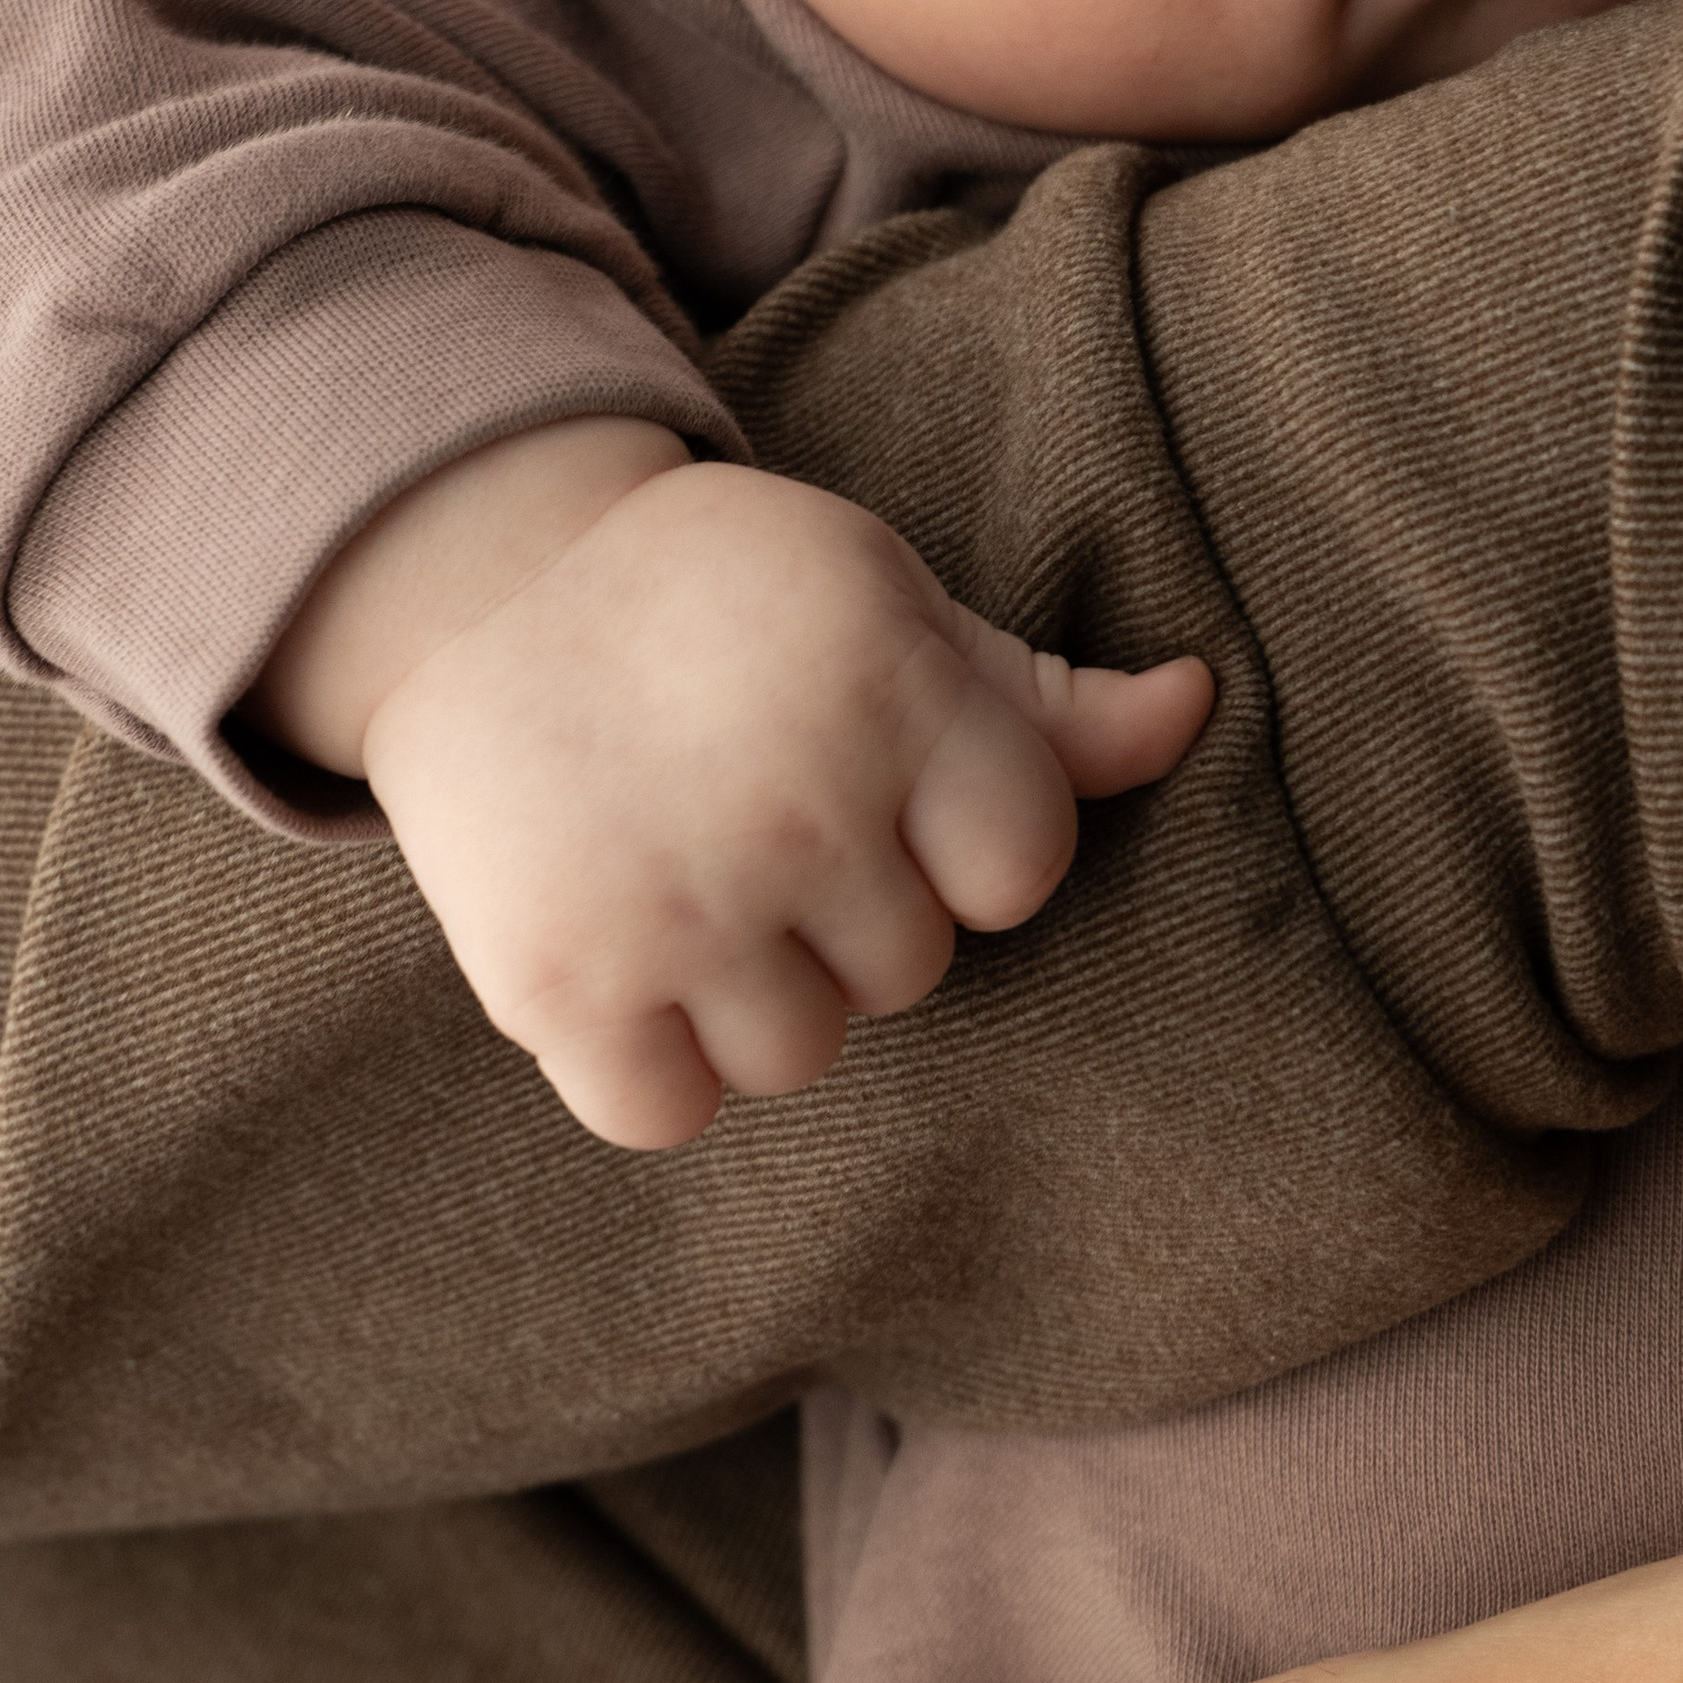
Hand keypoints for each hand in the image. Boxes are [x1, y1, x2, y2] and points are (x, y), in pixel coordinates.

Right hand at [257, 433, 1212, 1145]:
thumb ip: (1045, 696)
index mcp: (900, 694)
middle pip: (907, 970)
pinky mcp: (559, 977)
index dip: (959, 844)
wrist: (482, 570)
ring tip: (683, 868)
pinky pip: (667, 1112)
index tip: (881, 789)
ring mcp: (680, 898)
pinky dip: (647, 1062)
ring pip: (797, 1052)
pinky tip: (620, 952)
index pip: (1022, 872)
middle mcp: (801, 802)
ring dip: (750, 991)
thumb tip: (1200, 706)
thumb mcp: (894, 603)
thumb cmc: (724, 594)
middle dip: (846, 911)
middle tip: (752, 809)